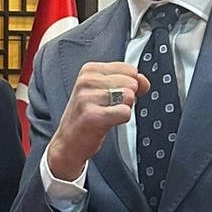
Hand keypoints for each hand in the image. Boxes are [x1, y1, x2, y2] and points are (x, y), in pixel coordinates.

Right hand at [43, 62, 149, 180]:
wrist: (69, 141)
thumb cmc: (87, 115)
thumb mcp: (105, 91)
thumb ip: (127, 81)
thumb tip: (143, 81)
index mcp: (90, 70)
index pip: (130, 69)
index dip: (131, 85)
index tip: (116, 95)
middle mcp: (86, 80)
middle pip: (131, 83)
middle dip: (127, 98)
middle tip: (109, 107)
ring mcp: (87, 97)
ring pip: (129, 97)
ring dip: (122, 110)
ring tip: (106, 115)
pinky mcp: (91, 115)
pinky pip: (124, 112)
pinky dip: (121, 120)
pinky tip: (107, 122)